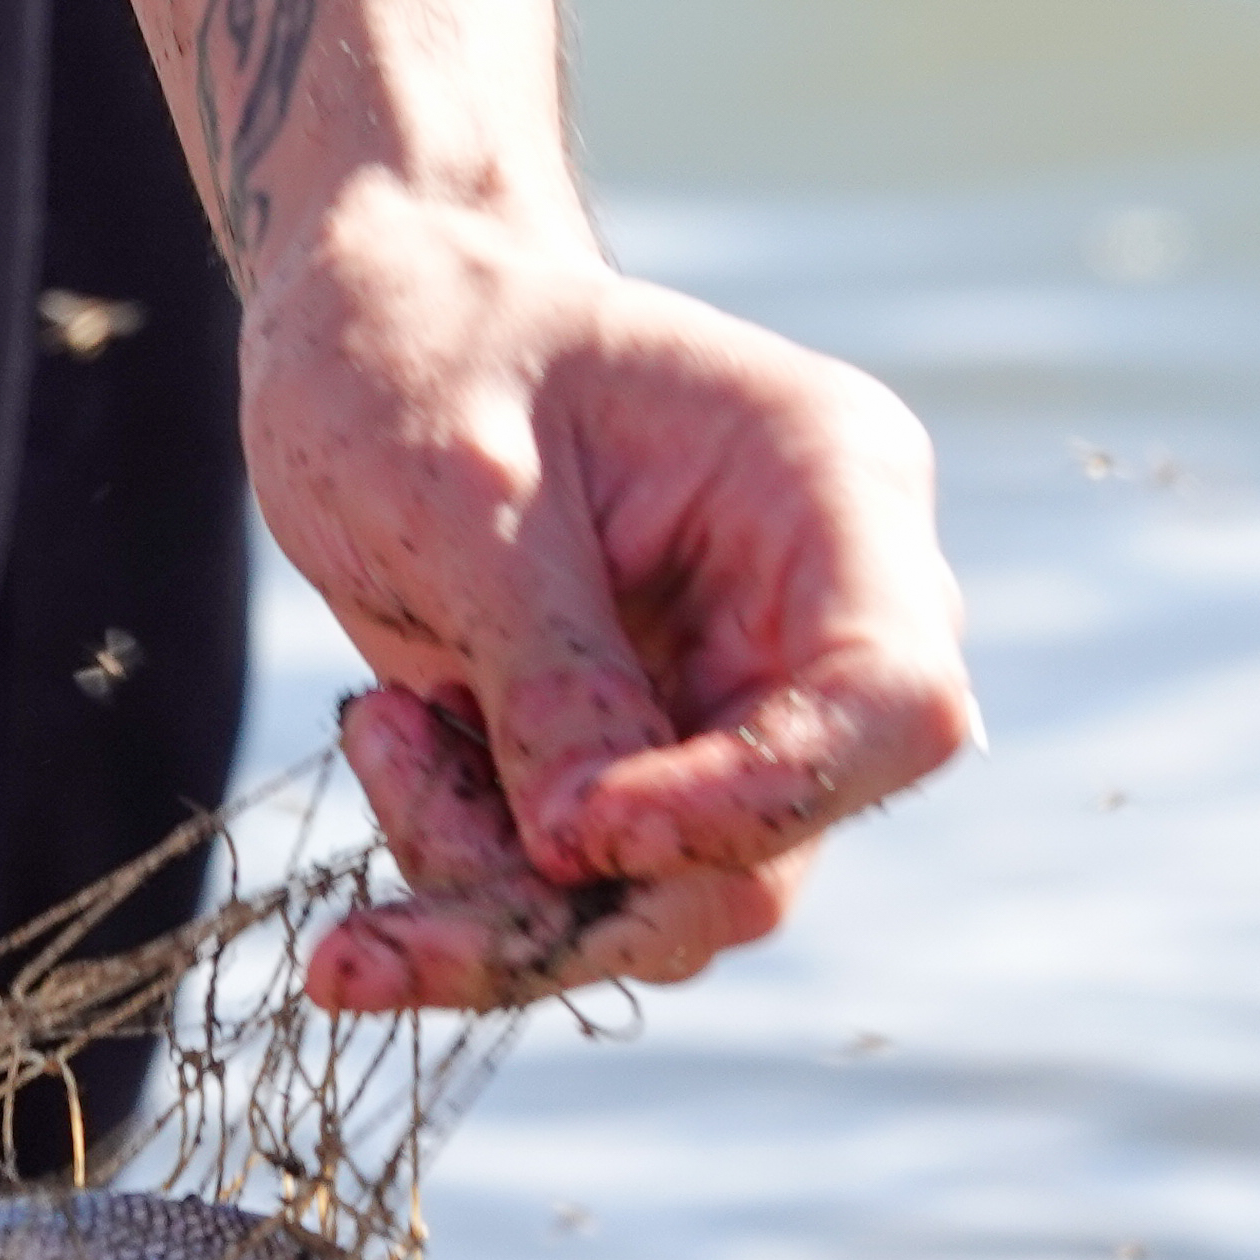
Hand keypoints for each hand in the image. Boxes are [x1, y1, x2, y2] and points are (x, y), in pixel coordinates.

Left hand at [242, 177, 973, 1012]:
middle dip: (578, 908)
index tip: (576, 831)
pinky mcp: (641, 770)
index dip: (755, 800)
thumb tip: (584, 854)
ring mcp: (730, 708)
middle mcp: (811, 619)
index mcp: (831, 492)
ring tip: (377, 728)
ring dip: (494, 896)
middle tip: (378, 931)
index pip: (891, 703)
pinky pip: (581, 898)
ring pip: (668, 905)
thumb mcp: (460, 486)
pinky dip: (463, 873)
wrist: (368, 328)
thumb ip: (543, 667)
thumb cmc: (421, 347)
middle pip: (769, 849)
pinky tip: (387, 734)